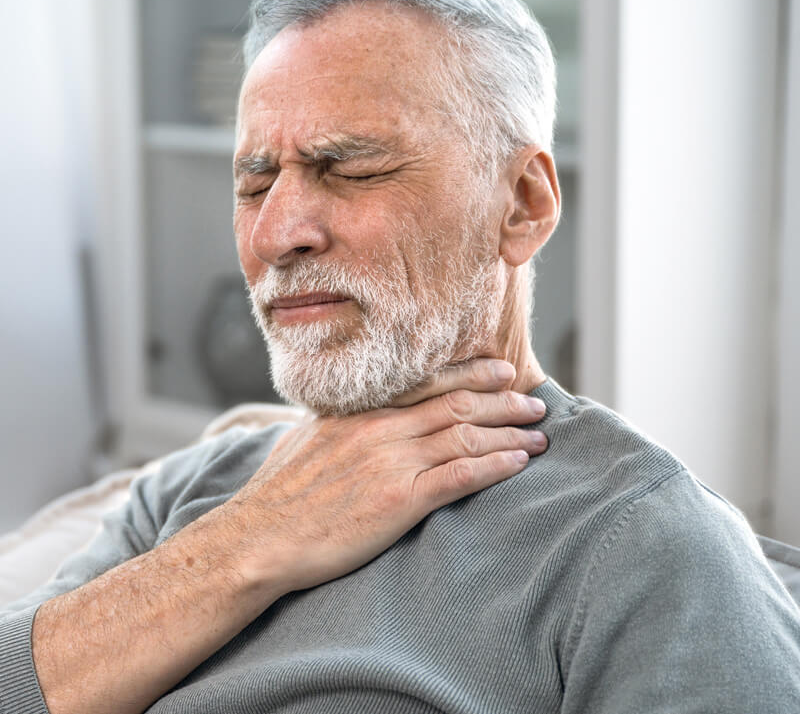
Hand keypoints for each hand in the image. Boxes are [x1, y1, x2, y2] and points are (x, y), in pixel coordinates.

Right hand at [229, 359, 547, 594]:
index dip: (471, 374)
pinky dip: (495, 465)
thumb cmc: (276, 495)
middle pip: (457, 404)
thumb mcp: (304, 440)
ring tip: (540, 436)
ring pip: (466, 435)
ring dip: (509, 433)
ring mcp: (391, 461)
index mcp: (359, 412)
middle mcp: (380, 428)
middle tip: (535, 403)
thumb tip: (347, 416)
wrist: (257, 538)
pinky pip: (460, 475)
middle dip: (503, 402)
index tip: (501, 372)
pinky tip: (518, 464)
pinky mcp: (399, 500)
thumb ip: (337, 423)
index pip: (427, 381)